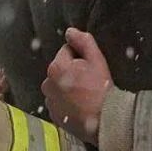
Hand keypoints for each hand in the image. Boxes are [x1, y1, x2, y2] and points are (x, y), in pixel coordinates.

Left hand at [42, 27, 112, 143]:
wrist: (104, 120)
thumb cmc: (101, 88)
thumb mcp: (97, 60)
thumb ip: (82, 41)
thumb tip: (70, 31)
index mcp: (56, 67)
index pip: (66, 52)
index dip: (80, 57)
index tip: (90, 68)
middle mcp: (47, 84)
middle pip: (60, 70)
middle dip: (72, 73)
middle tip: (89, 83)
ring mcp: (49, 101)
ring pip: (59, 87)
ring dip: (68, 88)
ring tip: (85, 96)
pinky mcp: (54, 115)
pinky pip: (59, 103)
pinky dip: (67, 103)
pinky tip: (80, 106)